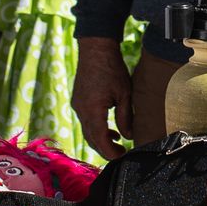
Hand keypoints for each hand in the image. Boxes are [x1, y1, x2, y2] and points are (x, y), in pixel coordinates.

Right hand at [73, 37, 132, 158]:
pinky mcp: (77, 100)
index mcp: (93, 110)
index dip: (110, 152)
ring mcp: (77, 105)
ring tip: (116, 142)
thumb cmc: (113, 69)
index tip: (123, 157)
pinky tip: (108, 128)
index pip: (100, 140)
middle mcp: (81, 110)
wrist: (96, 48)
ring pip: (87, 130)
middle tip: (121, 154)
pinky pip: (85, 120)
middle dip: (105, 149)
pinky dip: (96, 128)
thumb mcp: (125, 94)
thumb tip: (129, 136)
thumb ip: (126, 118)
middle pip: (91, 139)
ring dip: (100, 139)